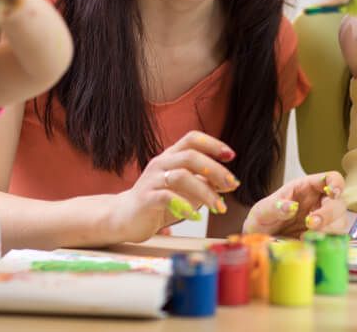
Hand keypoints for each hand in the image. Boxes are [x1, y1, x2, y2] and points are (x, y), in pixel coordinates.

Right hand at [108, 131, 240, 242]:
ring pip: (181, 176)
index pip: (192, 139)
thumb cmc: (158, 201)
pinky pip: (167, 197)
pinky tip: (196, 216)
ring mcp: (151, 180)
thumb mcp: (184, 189)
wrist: (124, 217)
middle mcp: (160, 163)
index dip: (213, 144)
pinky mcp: (145, 198)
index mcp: (170, 157)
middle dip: (215, 170)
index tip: (231, 156)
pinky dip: (185, 206)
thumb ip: (203, 182)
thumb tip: (229, 182)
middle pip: (190, 156)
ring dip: (205, 192)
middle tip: (232, 185)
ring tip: (219, 207)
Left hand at [242, 171, 347, 237]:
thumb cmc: (263, 220)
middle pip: (339, 203)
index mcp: (306, 188)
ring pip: (340, 223)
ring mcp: (324, 222)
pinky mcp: (323, 239)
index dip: (336, 183)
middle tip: (311, 224)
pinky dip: (328, 243)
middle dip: (328, 214)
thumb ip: (275, 207)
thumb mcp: (263, 211)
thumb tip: (291, 207)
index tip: (333, 193)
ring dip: (329, 230)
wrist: (260, 242)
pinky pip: (335, 240)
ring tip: (305, 237)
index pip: (330, 178)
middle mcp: (319, 203)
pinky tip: (311, 245)